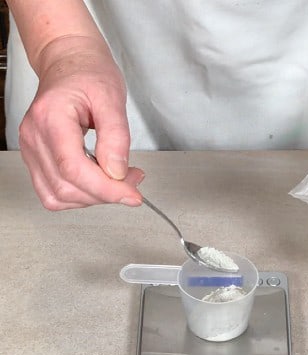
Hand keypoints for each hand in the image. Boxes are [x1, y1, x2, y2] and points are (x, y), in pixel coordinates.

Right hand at [19, 36, 143, 209]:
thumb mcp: (112, 98)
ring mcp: (32, 149)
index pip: (74, 169)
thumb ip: (116, 137)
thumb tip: (117, 172)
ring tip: (118, 179)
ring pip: (58, 195)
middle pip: (66, 187)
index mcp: (51, 118)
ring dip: (93, 197)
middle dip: (105, 193)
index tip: (132, 194)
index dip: (106, 189)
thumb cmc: (88, 73)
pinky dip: (80, 195)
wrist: (70, 62)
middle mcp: (35, 137)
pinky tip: (99, 181)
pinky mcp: (37, 158)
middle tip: (132, 180)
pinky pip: (53, 192)